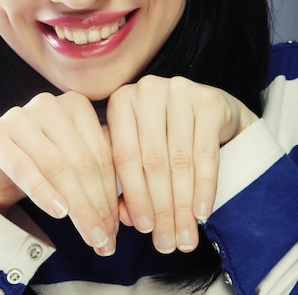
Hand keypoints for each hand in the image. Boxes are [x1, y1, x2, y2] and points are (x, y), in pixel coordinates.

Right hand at [0, 91, 117, 255]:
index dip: (112, 194)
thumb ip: (98, 174)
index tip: (117, 227)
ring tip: (89, 236)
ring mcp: (17, 116)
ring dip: (76, 206)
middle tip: (106, 239)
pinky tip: (58, 213)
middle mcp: (47, 104)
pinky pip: (22, 167)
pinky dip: (42, 192)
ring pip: (55, 165)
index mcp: (74, 103)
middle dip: (96, 205)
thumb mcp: (73, 163)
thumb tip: (126, 211)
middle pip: (81, 161)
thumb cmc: (40, 165)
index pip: (100, 154)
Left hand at [106, 75, 257, 253]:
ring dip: (183, 205)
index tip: (143, 230)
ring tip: (185, 236)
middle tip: (167, 242)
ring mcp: (179, 91)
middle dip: (160, 208)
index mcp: (121, 101)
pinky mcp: (208, 100)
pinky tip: (202, 212)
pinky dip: (204, 187)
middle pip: (153, 160)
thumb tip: (125, 218)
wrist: (211, 112)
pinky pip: (205, 152)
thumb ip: (128, 182)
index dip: (133, 196)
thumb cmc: (167, 136)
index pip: (124, 156)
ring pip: (179, 159)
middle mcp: (147, 90)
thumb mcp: (142, 152)